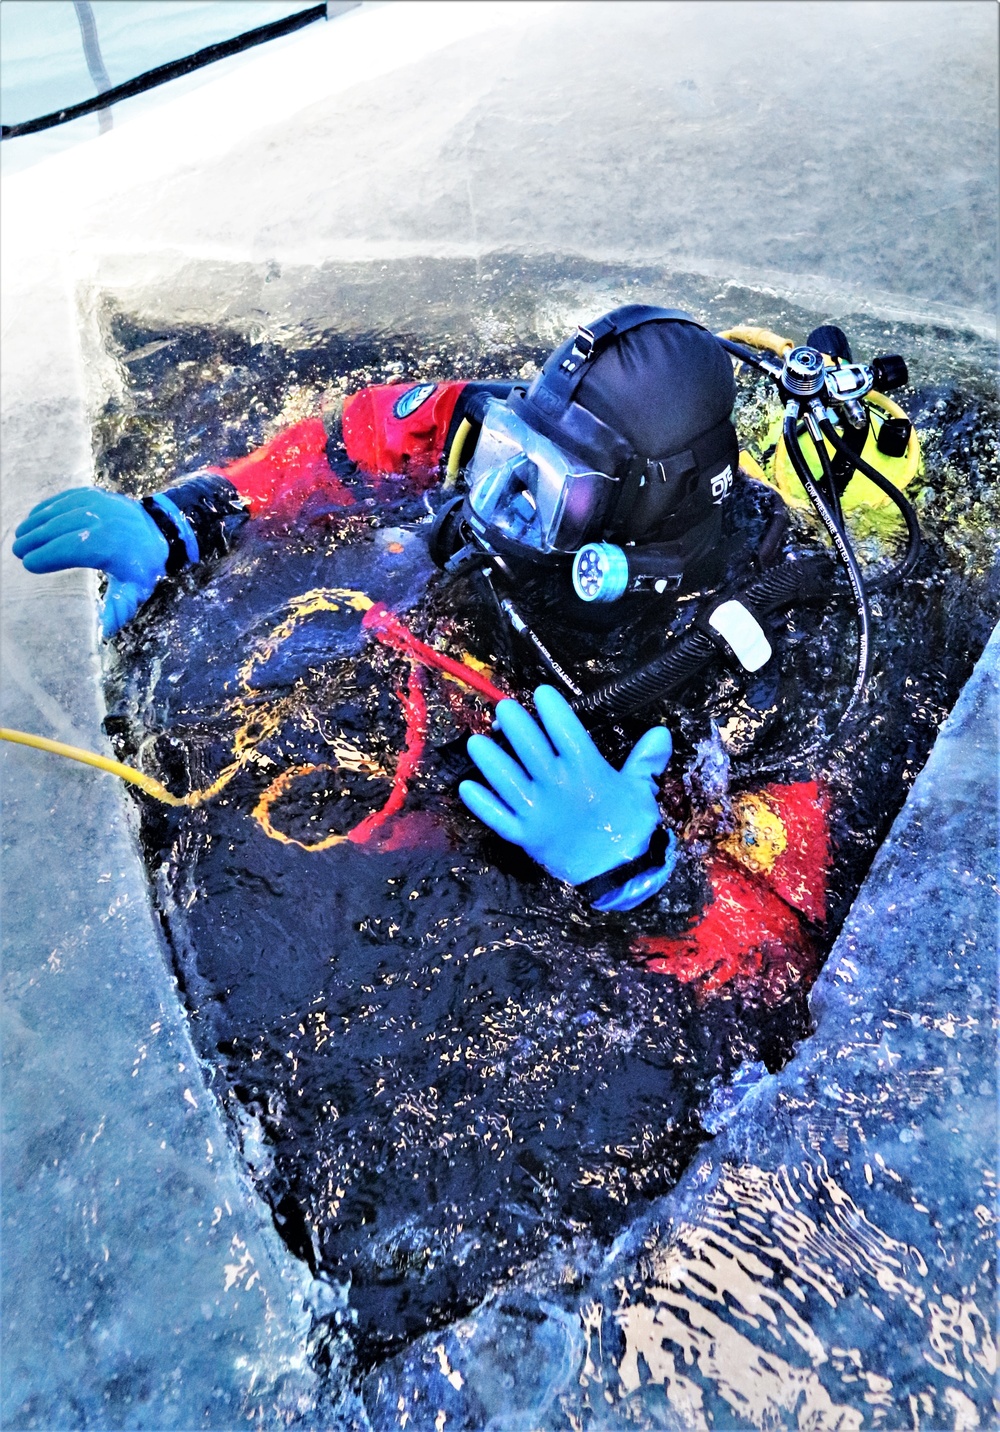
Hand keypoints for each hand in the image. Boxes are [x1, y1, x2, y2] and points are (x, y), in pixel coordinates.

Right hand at [13, 488, 168, 636]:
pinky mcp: (93, 494)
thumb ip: (118, 607)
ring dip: (36, 523)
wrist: (159, 531)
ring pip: (59, 512)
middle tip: (17, 551)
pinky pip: (64, 499)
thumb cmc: (143, 564)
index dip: (46, 556)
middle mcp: (101, 520)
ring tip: (20, 536)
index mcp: (109, 545)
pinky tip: (33, 518)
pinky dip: (46, 508)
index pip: (70, 549)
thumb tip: (105, 629)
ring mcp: (97, 503)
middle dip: (35, 540)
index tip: (29, 564)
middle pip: (59, 528)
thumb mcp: (135, 589)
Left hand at [460, 684, 672, 886]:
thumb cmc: (630, 827)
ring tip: (476, 742)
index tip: (541, 693)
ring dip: (490, 760)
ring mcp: (538, 811)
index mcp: (587, 770)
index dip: (552, 710)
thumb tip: (661, 733)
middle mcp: (558, 786)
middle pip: (530, 749)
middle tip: (503, 708)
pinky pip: (498, 817)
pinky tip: (466, 788)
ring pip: (507, 780)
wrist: (618, 874)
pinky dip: (482, 804)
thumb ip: (645, 760)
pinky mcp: (525, 835)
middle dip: (515, 725)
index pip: (566, 731)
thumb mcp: (641, 790)